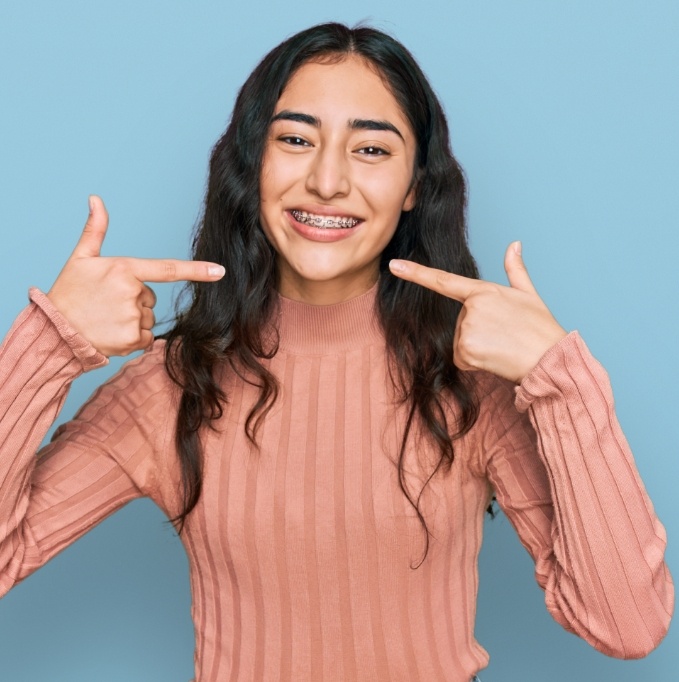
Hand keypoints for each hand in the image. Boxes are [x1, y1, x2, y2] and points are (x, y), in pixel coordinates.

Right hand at [47, 195, 224, 356]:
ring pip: (148, 318)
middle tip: (106, 304)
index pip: (167, 269)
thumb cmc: (68, 292)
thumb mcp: (80, 258)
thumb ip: (95, 229)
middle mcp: (132, 292)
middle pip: (151, 298)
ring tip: (106, 319)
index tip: (220, 271)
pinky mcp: (133, 339)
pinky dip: (133, 339)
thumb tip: (96, 198)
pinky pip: (146, 338)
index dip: (197, 270)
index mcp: (124, 269)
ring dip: (132, 321)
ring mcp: (134, 317)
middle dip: (134, 302)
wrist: (54, 330)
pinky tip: (111, 333)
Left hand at [389, 241, 566, 382]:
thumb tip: (514, 244)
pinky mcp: (467, 350)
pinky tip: (495, 359)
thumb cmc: (541, 328)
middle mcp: (471, 308)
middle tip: (503, 335)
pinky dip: (475, 363)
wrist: (549, 358)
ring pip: (459, 343)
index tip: (393, 265)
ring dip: (477, 348)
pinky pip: (461, 359)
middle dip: (478, 332)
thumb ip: (515, 270)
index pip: (443, 280)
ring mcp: (467, 329)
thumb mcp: (529, 295)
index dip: (415, 272)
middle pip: (459, 323)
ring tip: (501, 346)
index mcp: (483, 291)